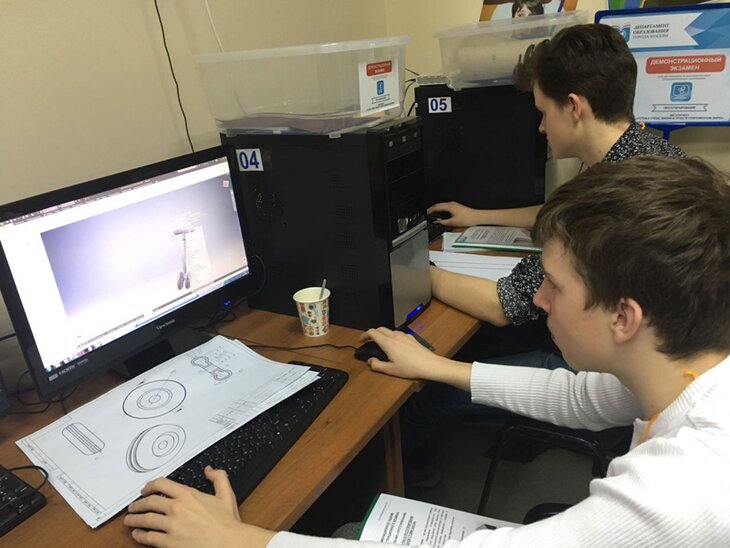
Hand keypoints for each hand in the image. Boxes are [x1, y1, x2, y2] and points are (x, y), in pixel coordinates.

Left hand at [124, 466, 274, 547]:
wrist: (229, 544)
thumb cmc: (227, 523)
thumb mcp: (226, 495)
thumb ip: (218, 478)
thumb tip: (209, 470)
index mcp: (188, 495)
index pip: (161, 484)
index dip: (149, 486)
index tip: (144, 490)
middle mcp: (176, 508)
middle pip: (149, 502)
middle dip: (138, 504)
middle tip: (133, 506)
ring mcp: (171, 526)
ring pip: (145, 519)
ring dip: (134, 519)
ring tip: (129, 520)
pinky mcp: (169, 543)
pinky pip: (148, 538)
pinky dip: (140, 536)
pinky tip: (137, 535)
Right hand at [360, 327, 447, 379]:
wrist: (429, 365)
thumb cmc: (411, 368)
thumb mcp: (391, 370)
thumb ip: (377, 365)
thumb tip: (370, 361)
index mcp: (388, 343)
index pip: (372, 332)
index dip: (364, 335)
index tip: (361, 340)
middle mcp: (395, 336)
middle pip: (380, 329)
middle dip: (372, 333)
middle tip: (369, 340)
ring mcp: (404, 336)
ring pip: (390, 330)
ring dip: (383, 334)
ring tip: (382, 344)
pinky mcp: (411, 338)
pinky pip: (398, 334)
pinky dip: (392, 337)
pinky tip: (396, 346)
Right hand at [427, 202, 480, 226]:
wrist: (477, 217)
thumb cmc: (468, 218)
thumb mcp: (453, 222)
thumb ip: (444, 222)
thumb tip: (438, 222)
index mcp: (449, 206)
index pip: (437, 207)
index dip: (430, 210)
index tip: (426, 212)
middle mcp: (451, 204)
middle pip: (439, 205)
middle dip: (433, 209)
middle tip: (428, 213)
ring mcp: (454, 205)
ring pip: (443, 206)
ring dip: (437, 209)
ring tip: (434, 214)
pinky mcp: (457, 207)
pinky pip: (446, 207)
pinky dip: (442, 210)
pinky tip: (442, 214)